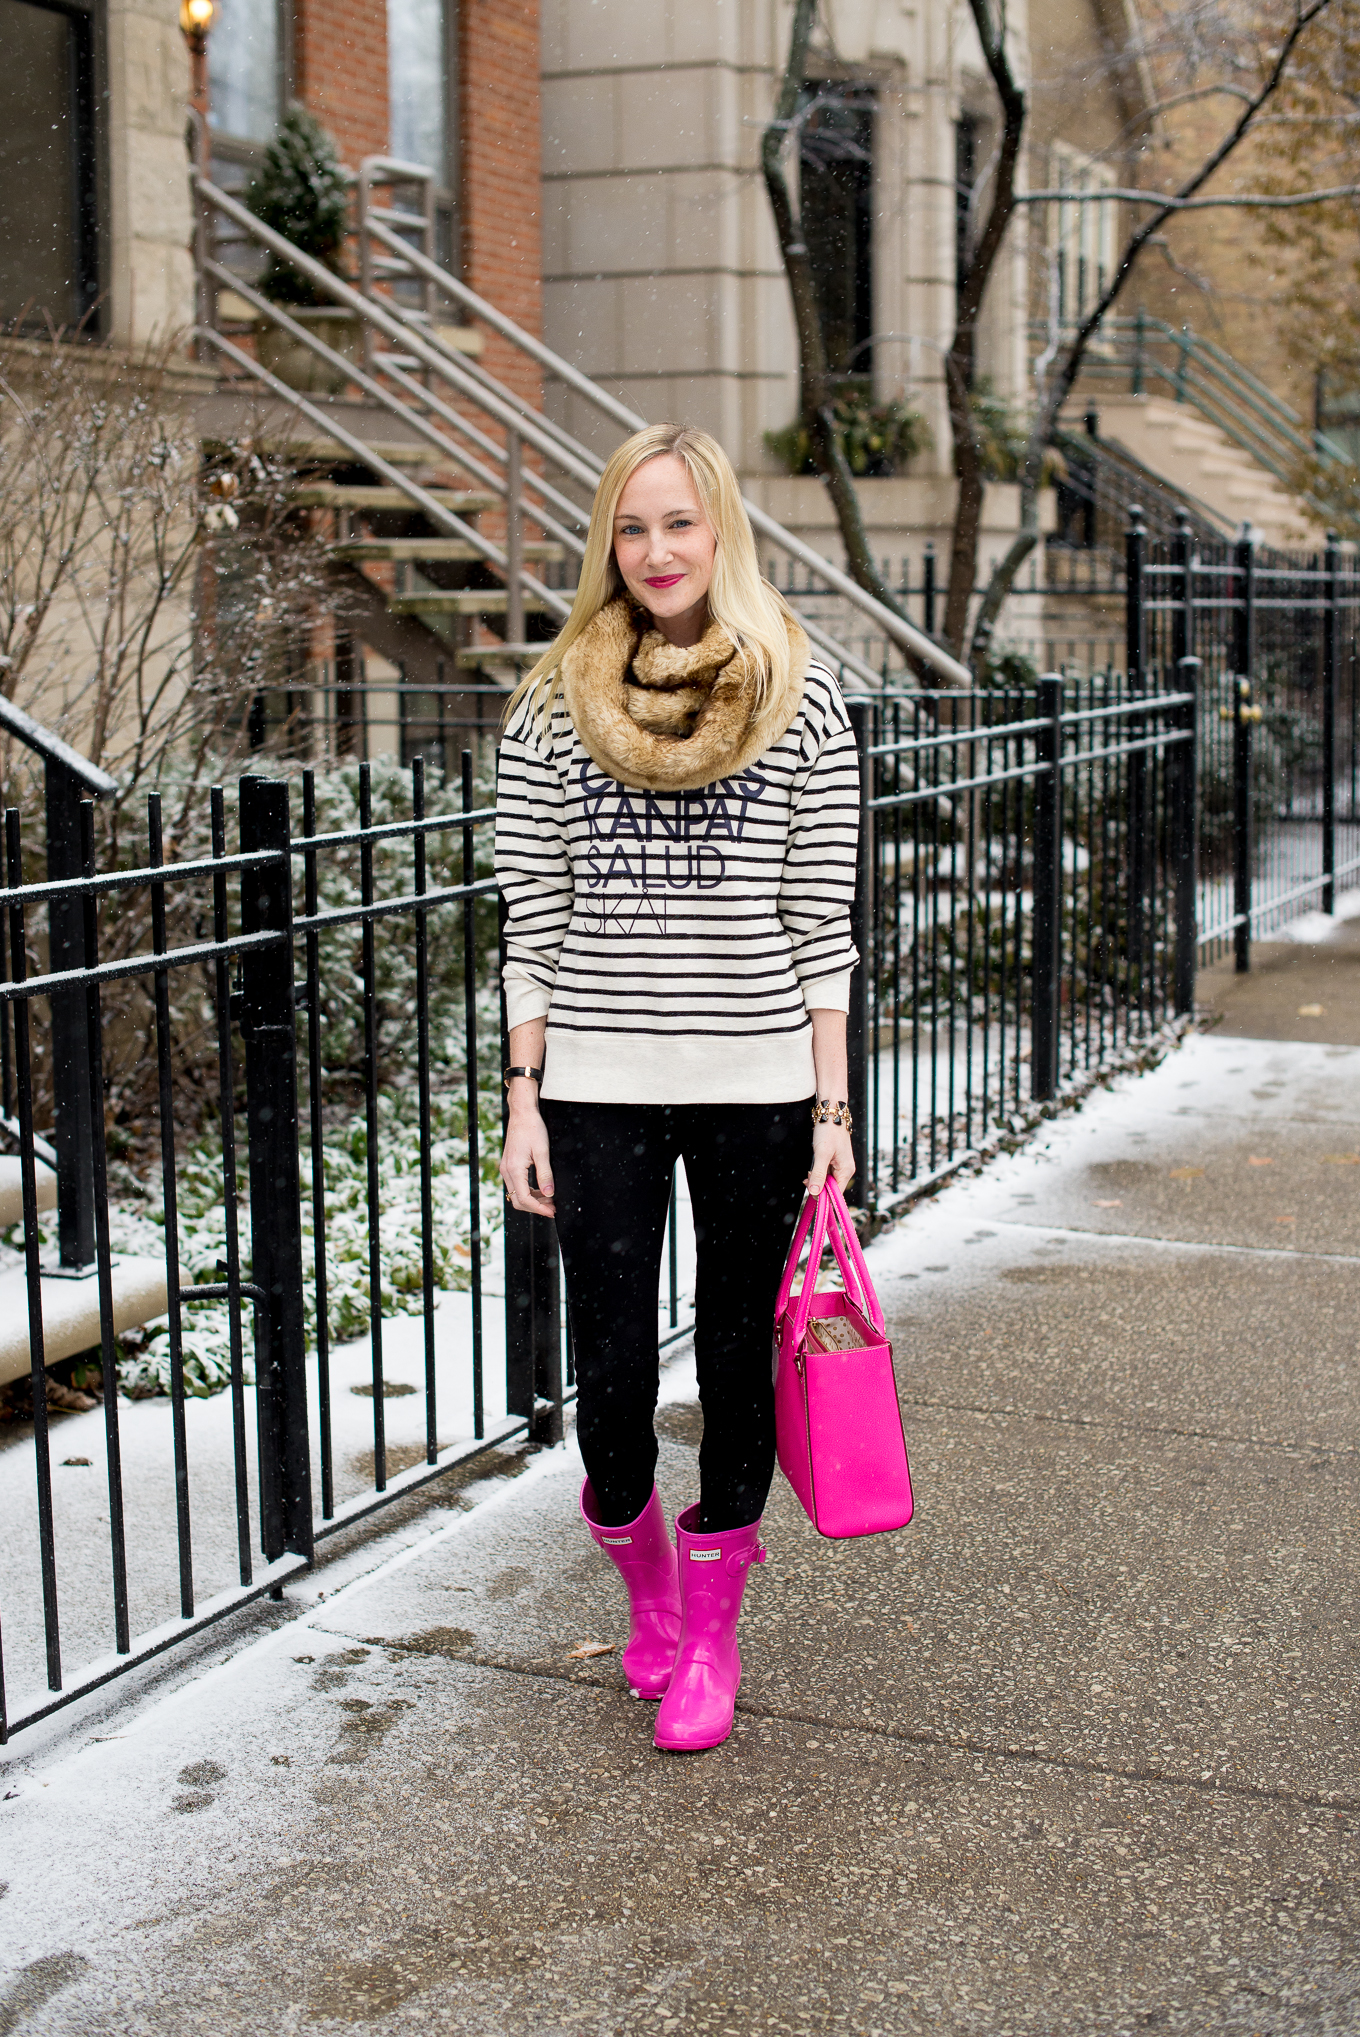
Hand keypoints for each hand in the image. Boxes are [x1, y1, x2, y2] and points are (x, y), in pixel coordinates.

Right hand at [499, 1098, 555, 1216]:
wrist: (522, 1114)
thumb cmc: (533, 1129)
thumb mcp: (542, 1152)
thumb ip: (545, 1174)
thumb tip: (549, 1194)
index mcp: (514, 1169)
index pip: (524, 1198)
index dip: (539, 1208)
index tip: (552, 1211)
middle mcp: (506, 1171)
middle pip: (518, 1200)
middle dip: (535, 1207)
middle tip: (552, 1208)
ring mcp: (506, 1168)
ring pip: (516, 1194)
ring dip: (533, 1200)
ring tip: (550, 1200)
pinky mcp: (509, 1165)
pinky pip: (516, 1185)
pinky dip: (528, 1191)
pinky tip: (541, 1190)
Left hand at [806, 1122, 854, 1196]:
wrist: (830, 1114)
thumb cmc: (828, 1132)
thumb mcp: (822, 1154)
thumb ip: (818, 1174)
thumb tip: (814, 1193)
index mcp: (846, 1171)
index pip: (836, 1193)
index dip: (823, 1196)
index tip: (810, 1191)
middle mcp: (845, 1170)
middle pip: (831, 1189)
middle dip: (818, 1187)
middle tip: (806, 1179)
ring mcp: (840, 1166)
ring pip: (827, 1181)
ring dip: (816, 1180)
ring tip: (808, 1174)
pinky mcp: (834, 1162)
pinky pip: (826, 1174)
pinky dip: (817, 1174)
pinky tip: (811, 1170)